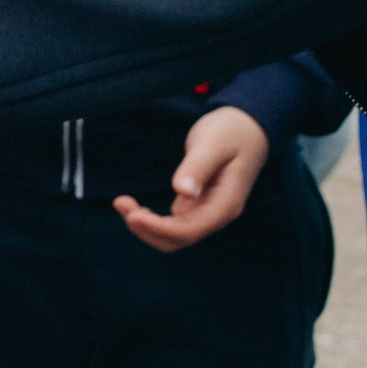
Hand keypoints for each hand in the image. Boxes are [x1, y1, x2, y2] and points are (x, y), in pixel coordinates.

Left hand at [114, 106, 267, 251]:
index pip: (189, 230)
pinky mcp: (199, 206)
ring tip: (121, 203)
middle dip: (147, 229)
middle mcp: (219, 214)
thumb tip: (182, 191)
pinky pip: (174, 224)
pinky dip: (152, 220)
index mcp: (226, 204)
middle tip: (120, 203)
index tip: (132, 215)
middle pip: (179, 239)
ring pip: (175, 235)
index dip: (159, 228)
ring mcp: (210, 212)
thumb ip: (198, 167)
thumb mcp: (212, 144)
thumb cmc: (230, 132)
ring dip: (146, 226)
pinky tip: (134, 207)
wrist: (248, 128)